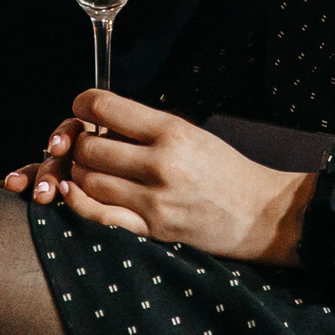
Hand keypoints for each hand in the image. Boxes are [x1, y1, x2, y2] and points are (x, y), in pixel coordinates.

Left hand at [0, 91, 314, 266]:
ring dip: (78, 172)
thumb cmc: (226, 170)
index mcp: (172, 131)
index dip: (83, 104)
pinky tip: (75, 192)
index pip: (106, 108)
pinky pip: (98, 215)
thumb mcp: (192, 132)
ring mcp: (154, 200)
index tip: (82, 108)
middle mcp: (160, 163)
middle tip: (86, 143)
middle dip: (79, 143)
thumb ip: (147, 127)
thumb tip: (98, 122)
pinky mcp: (151, 229)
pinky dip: (78, 202)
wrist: (260, 212)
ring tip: (90, 168)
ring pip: (88, 180)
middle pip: (89, 148)